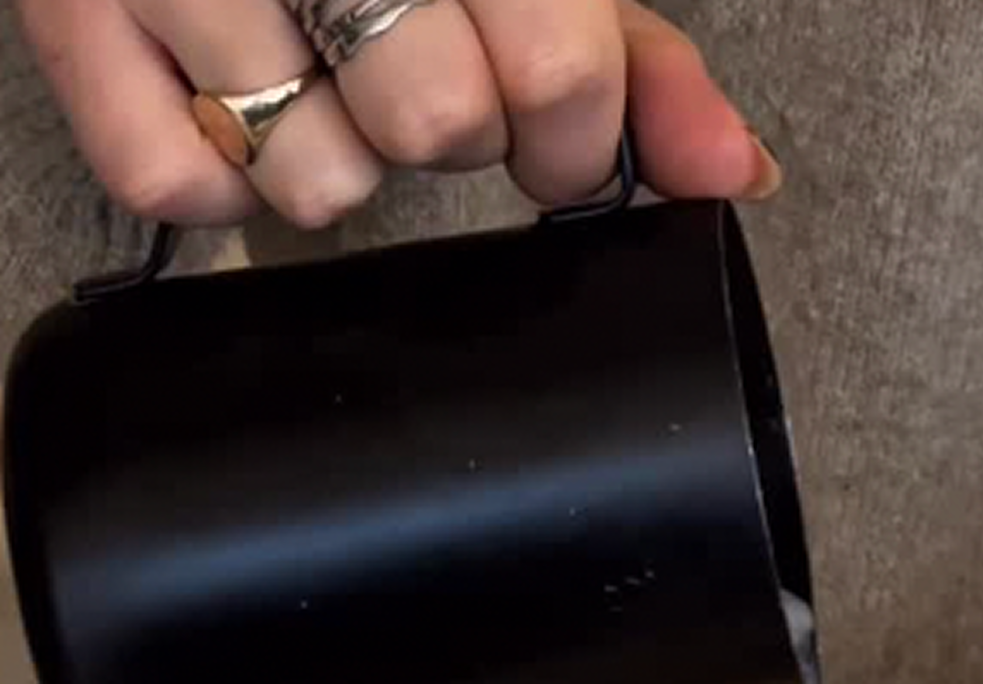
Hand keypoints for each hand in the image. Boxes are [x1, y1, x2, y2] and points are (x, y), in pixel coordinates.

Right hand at [17, 0, 778, 227]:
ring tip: (313, 79)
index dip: (571, 133)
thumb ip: (634, 58)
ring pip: (317, 181)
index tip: (553, 135)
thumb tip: (733, 176)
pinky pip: (184, 193)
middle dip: (449, 132)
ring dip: (335, 162)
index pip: (558, 69)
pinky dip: (220, 185)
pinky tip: (236, 106)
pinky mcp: (76, 18)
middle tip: (421, 87)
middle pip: (437, 126)